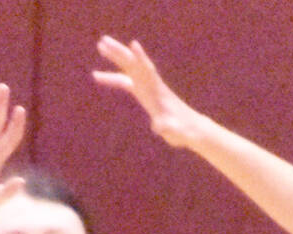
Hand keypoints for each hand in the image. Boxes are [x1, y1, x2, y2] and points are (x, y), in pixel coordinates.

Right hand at [93, 37, 208, 149]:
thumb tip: (159, 127)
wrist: (192, 128)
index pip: (147, 72)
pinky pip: (126, 82)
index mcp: (158, 92)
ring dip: (115, 58)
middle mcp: (152, 86)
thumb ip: (168, 128)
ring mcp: (148, 89)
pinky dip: (113, 77)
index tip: (133, 45)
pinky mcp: (145, 94)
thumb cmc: (184, 131)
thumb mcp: (175, 132)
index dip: (140, 59)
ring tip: (100, 46)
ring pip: (129, 70)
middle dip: (119, 53)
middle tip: (103, 41)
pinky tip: (99, 76)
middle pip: (134, 66)